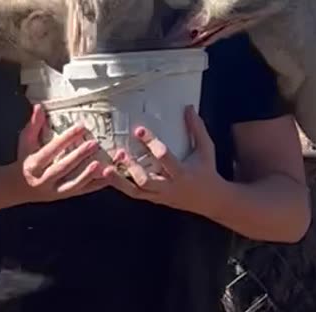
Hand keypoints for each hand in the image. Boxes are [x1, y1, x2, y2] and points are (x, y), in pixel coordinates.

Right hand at [13, 104, 109, 201]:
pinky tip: (108, 176)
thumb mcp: (25, 143)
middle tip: (94, 143)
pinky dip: (96, 185)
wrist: (20, 188)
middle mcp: (43, 180)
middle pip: (62, 168)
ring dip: (88, 174)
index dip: (66, 139)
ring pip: (73, 183)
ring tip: (101, 163)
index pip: (50, 151)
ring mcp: (55, 190)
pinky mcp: (65, 195)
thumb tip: (39, 107)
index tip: (80, 127)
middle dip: (79, 156)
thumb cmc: (25, 160)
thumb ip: (33, 125)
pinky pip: (82, 191)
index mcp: (32, 165)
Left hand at [102, 105, 229, 215]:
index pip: (165, 158)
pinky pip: (134, 195)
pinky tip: (108, 176)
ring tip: (105, 168)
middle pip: (146, 180)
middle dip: (132, 167)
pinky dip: (120, 187)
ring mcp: (160, 195)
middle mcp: (169, 187)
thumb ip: (197, 129)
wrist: (210, 201)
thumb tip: (188, 107)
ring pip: (136, 191)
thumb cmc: (207, 171)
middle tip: (120, 152)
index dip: (151, 143)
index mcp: (183, 173)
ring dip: (119, 181)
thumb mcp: (206, 149)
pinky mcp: (153, 199)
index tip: (138, 129)